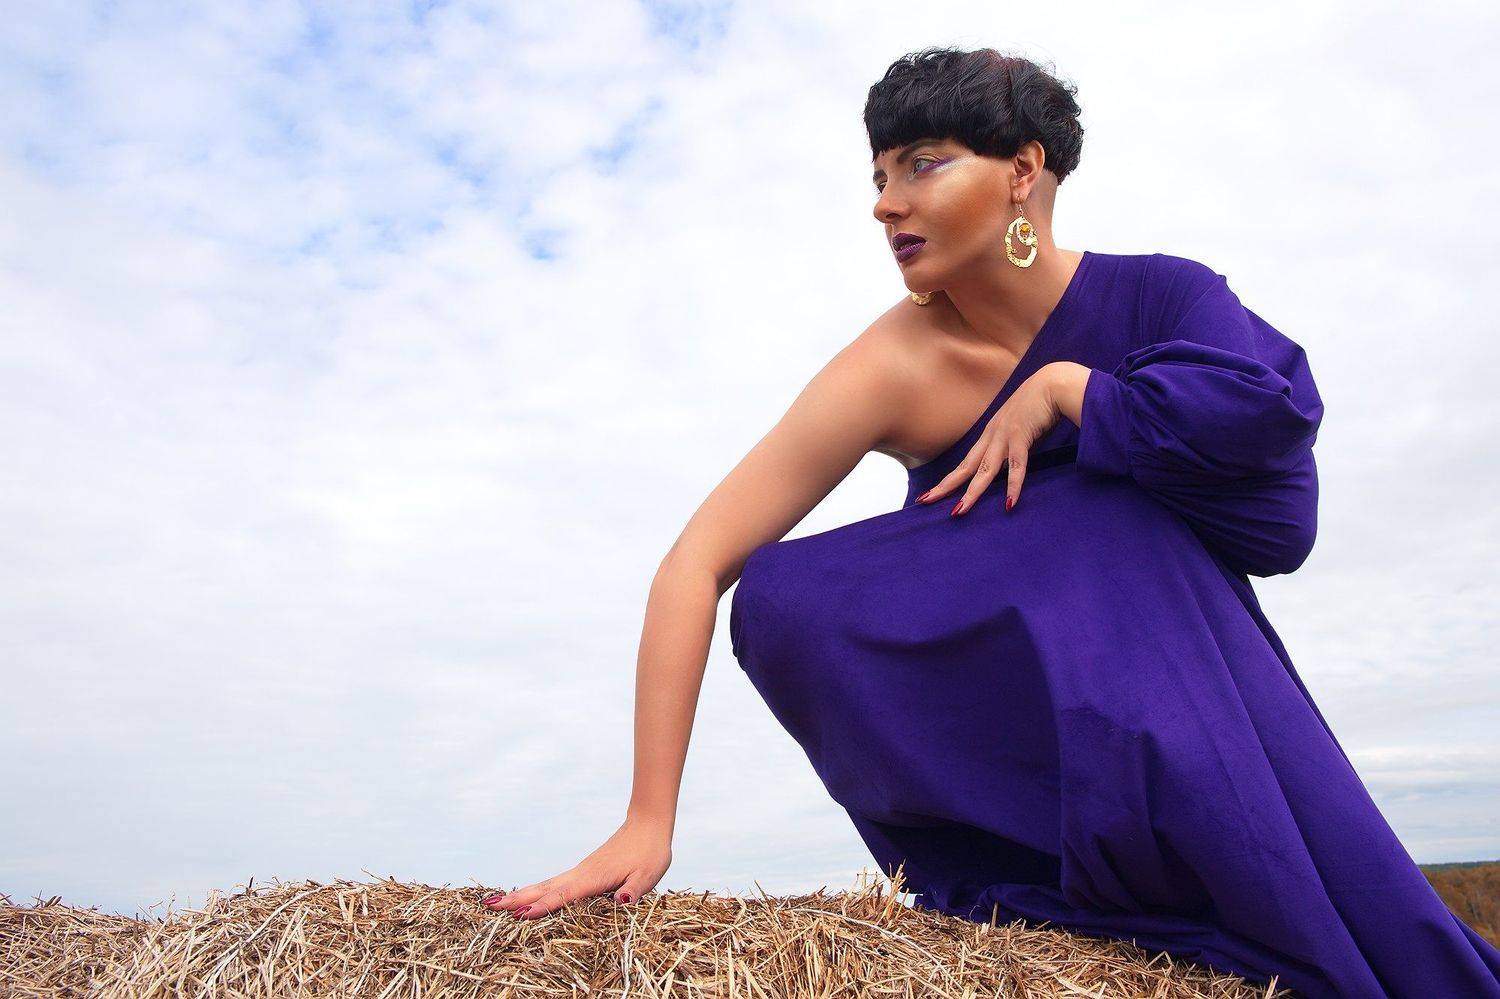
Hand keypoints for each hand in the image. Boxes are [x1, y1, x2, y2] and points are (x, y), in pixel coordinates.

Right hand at [480, 816, 672, 918]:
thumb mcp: (649, 875)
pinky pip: (555, 883)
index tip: (521, 916)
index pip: (565, 895)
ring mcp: (580, 871)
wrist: (648, 825)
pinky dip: (537, 890)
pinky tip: (528, 896)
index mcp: (595, 877)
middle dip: (518, 899)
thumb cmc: (650, 852)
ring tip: (496, 902)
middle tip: (490, 906)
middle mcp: (582, 873)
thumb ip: (634, 890)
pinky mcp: (583, 871)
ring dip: (522, 894)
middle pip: (545, 888)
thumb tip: (621, 901)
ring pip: (546, 884)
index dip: (544, 907)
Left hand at [916, 361, 1087, 515]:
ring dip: (972, 492)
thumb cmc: (1039, 406)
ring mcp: (1005, 435)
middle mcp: (992, 435)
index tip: (933, 493)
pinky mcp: (1021, 435)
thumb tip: (1010, 465)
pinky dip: (1013, 485)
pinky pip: (1017, 465)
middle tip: (925, 501)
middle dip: (946, 486)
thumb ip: (1012, 446)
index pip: (966, 462)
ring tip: (960, 511)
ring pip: (985, 469)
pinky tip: (1009, 503)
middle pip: (966, 466)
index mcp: (990, 434)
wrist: (1054, 383)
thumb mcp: (1020, 428)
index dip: (950, 479)